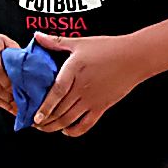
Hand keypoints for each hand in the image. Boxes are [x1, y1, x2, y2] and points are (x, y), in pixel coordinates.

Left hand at [30, 32, 145, 135]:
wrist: (135, 57)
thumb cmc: (108, 48)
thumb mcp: (80, 43)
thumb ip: (56, 42)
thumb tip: (37, 36)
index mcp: (74, 70)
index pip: (57, 92)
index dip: (45, 106)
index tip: (35, 117)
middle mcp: (82, 87)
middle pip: (60, 110)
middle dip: (44, 120)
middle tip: (33, 123)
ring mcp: (92, 99)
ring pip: (70, 119)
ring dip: (55, 126)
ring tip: (44, 127)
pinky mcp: (102, 106)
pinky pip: (86, 124)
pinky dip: (74, 131)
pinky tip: (65, 130)